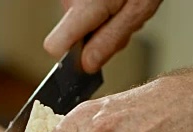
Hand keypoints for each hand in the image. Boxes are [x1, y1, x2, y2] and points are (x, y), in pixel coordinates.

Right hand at [44, 0, 162, 72]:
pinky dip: (101, 7)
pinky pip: (82, 8)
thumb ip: (111, 40)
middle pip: (72, 34)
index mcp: (85, 7)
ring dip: (102, 20)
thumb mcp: (138, 10)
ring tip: (123, 3)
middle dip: (97, 35)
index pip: (55, 45)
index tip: (86, 58)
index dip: (70, 58)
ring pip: (79, 21)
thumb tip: (87, 65)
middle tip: (122, 19)